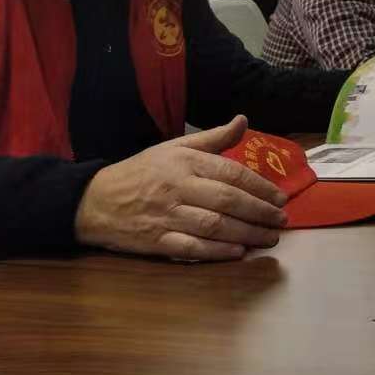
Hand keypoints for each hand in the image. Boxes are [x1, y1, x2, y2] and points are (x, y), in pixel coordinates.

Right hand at [73, 115, 287, 261]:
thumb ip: (213, 138)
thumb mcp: (174, 147)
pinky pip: (191, 249)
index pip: (232, 174)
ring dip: (246, 234)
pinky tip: (238, 253)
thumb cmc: (141, 172)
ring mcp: (166, 217)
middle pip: (228, 201)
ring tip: (269, 239)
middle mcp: (178, 189)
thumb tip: (244, 121)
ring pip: (214, 226)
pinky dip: (216, 252)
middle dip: (260, 212)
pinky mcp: (155, 242)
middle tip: (282, 221)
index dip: (260, 187)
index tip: (281, 197)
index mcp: (186, 163)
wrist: (93, 201)